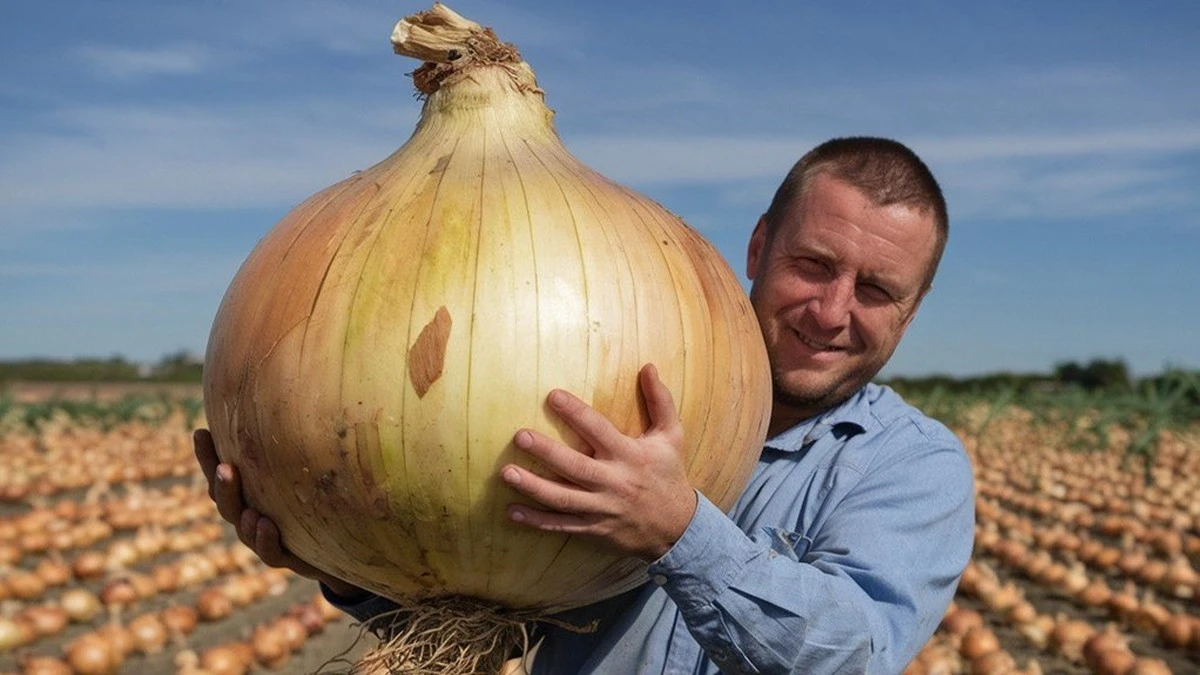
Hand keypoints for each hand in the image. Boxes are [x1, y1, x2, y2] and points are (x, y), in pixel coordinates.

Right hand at [193, 428, 368, 600]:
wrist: (345, 546)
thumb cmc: (320, 500)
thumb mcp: (309, 470)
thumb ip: (295, 444)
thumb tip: (294, 397)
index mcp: (250, 492)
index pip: (221, 474)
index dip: (208, 457)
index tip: (201, 432)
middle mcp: (252, 513)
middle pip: (226, 501)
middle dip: (223, 486)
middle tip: (225, 468)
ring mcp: (266, 538)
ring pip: (244, 528)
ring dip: (243, 517)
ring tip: (248, 509)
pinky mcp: (287, 557)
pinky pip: (271, 552)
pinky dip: (266, 540)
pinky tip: (267, 526)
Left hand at [500, 364, 696, 560]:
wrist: (677, 528)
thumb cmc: (669, 474)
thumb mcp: (672, 436)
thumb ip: (660, 400)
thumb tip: (648, 366)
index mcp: (630, 455)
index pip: (599, 430)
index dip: (576, 413)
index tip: (552, 396)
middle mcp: (614, 481)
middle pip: (575, 466)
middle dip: (546, 452)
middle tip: (519, 436)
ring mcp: (602, 508)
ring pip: (563, 498)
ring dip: (533, 487)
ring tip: (506, 474)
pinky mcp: (594, 529)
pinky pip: (562, 526)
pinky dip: (537, 521)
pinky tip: (513, 512)